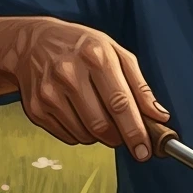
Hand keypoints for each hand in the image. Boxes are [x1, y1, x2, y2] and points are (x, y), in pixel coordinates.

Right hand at [11, 17, 168, 159]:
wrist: (32, 43)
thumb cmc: (81, 47)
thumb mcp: (116, 53)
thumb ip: (140, 86)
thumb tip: (159, 116)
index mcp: (95, 56)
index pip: (120, 103)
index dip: (135, 131)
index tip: (145, 149)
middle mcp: (69, 73)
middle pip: (101, 124)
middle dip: (119, 137)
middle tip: (124, 133)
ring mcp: (49, 92)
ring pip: (85, 135)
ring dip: (99, 136)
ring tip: (97, 114)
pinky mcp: (36, 108)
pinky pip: (68, 137)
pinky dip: (81, 134)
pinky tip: (78, 113)